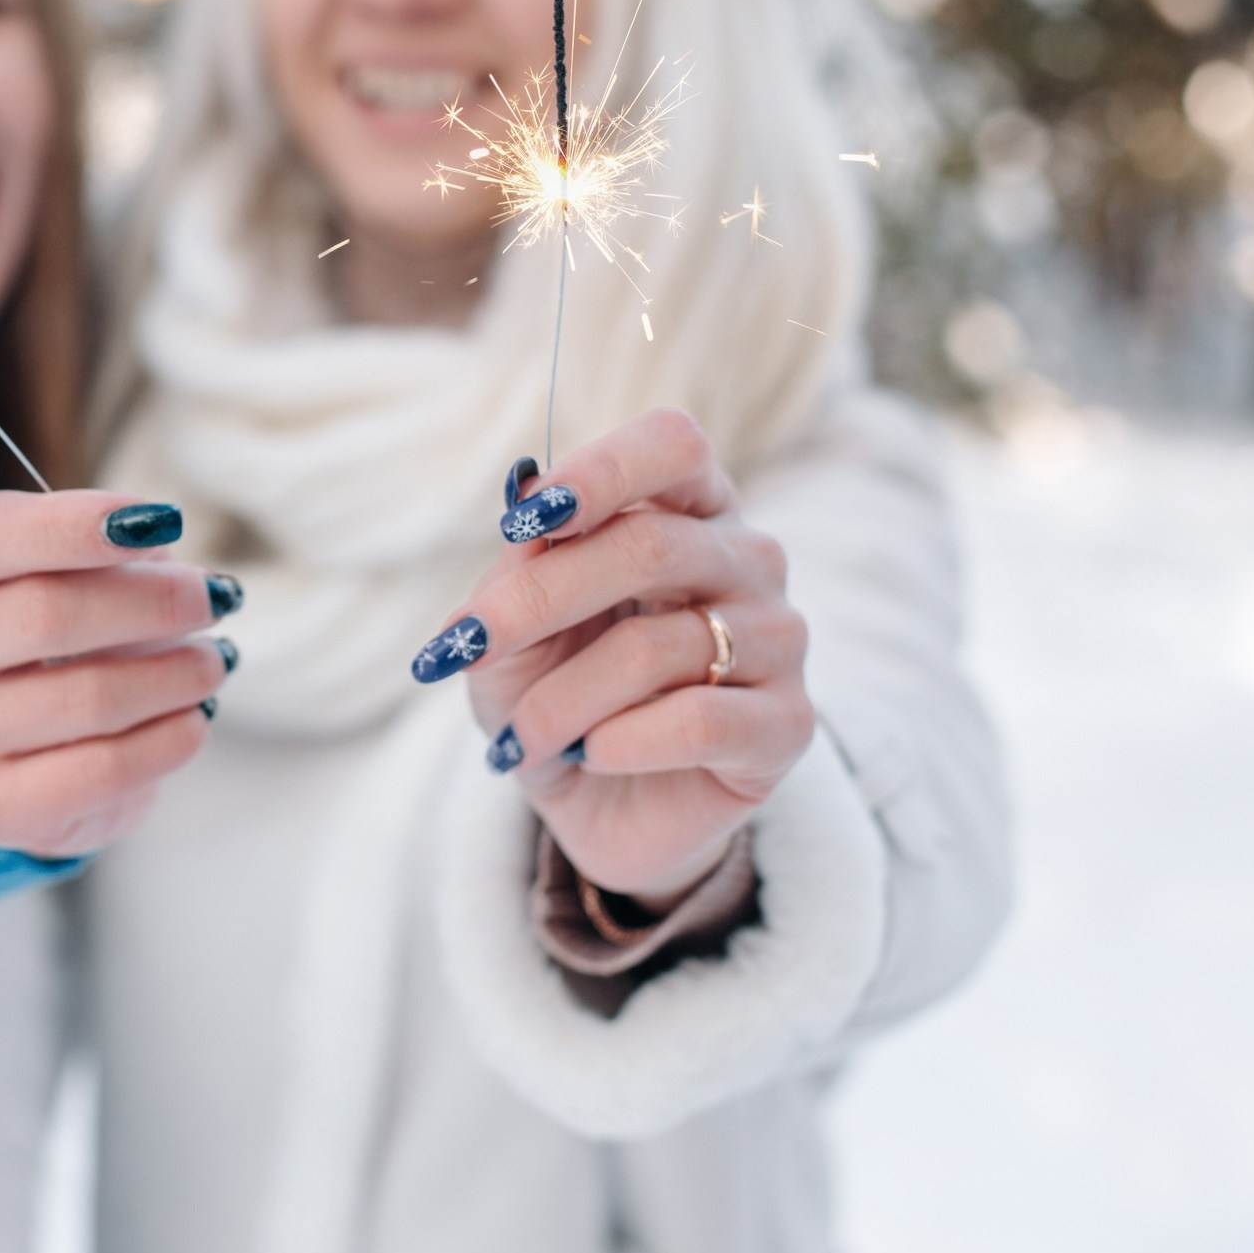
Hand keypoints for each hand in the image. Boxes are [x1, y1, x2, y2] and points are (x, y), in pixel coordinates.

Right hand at [0, 490, 236, 857]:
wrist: (30, 748)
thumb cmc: (61, 631)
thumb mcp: (77, 567)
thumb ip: (112, 548)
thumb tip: (169, 556)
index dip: (75, 525)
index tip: (164, 519)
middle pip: (44, 614)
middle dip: (152, 602)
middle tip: (217, 598)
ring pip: (85, 698)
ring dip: (174, 675)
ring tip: (214, 661)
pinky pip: (99, 769)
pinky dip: (167, 740)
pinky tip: (196, 719)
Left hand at [410, 409, 812, 909]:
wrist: (595, 806)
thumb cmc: (554, 695)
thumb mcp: (511, 635)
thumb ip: (521, 569)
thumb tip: (527, 510)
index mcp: (686, 509)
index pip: (673, 446)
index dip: (603, 471)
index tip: (527, 521)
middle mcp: (747, 559)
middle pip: (650, 545)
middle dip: (538, 600)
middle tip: (466, 646)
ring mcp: (779, 638)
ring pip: (656, 648)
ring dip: (560, 700)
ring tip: (520, 738)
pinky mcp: (787, 724)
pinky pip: (699, 720)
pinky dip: (618, 742)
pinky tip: (591, 756)